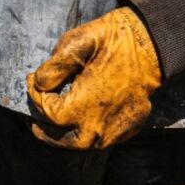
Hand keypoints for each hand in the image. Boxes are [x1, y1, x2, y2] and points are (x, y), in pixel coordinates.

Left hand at [26, 7, 161, 149]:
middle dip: (47, 130)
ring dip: (67, 135)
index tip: (32, 80)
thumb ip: (54, 67)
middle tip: (37, 119)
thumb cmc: (113, 41)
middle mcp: (99, 127)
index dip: (36, 97)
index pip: (49, 113)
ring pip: (84, 144)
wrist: (152, 45)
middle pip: (63, 139)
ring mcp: (116, 130)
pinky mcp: (129, 128)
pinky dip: (89, 132)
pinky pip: (103, 138)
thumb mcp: (77, 44)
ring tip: (56, 122)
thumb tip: (39, 83)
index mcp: (83, 107)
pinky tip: (83, 119)